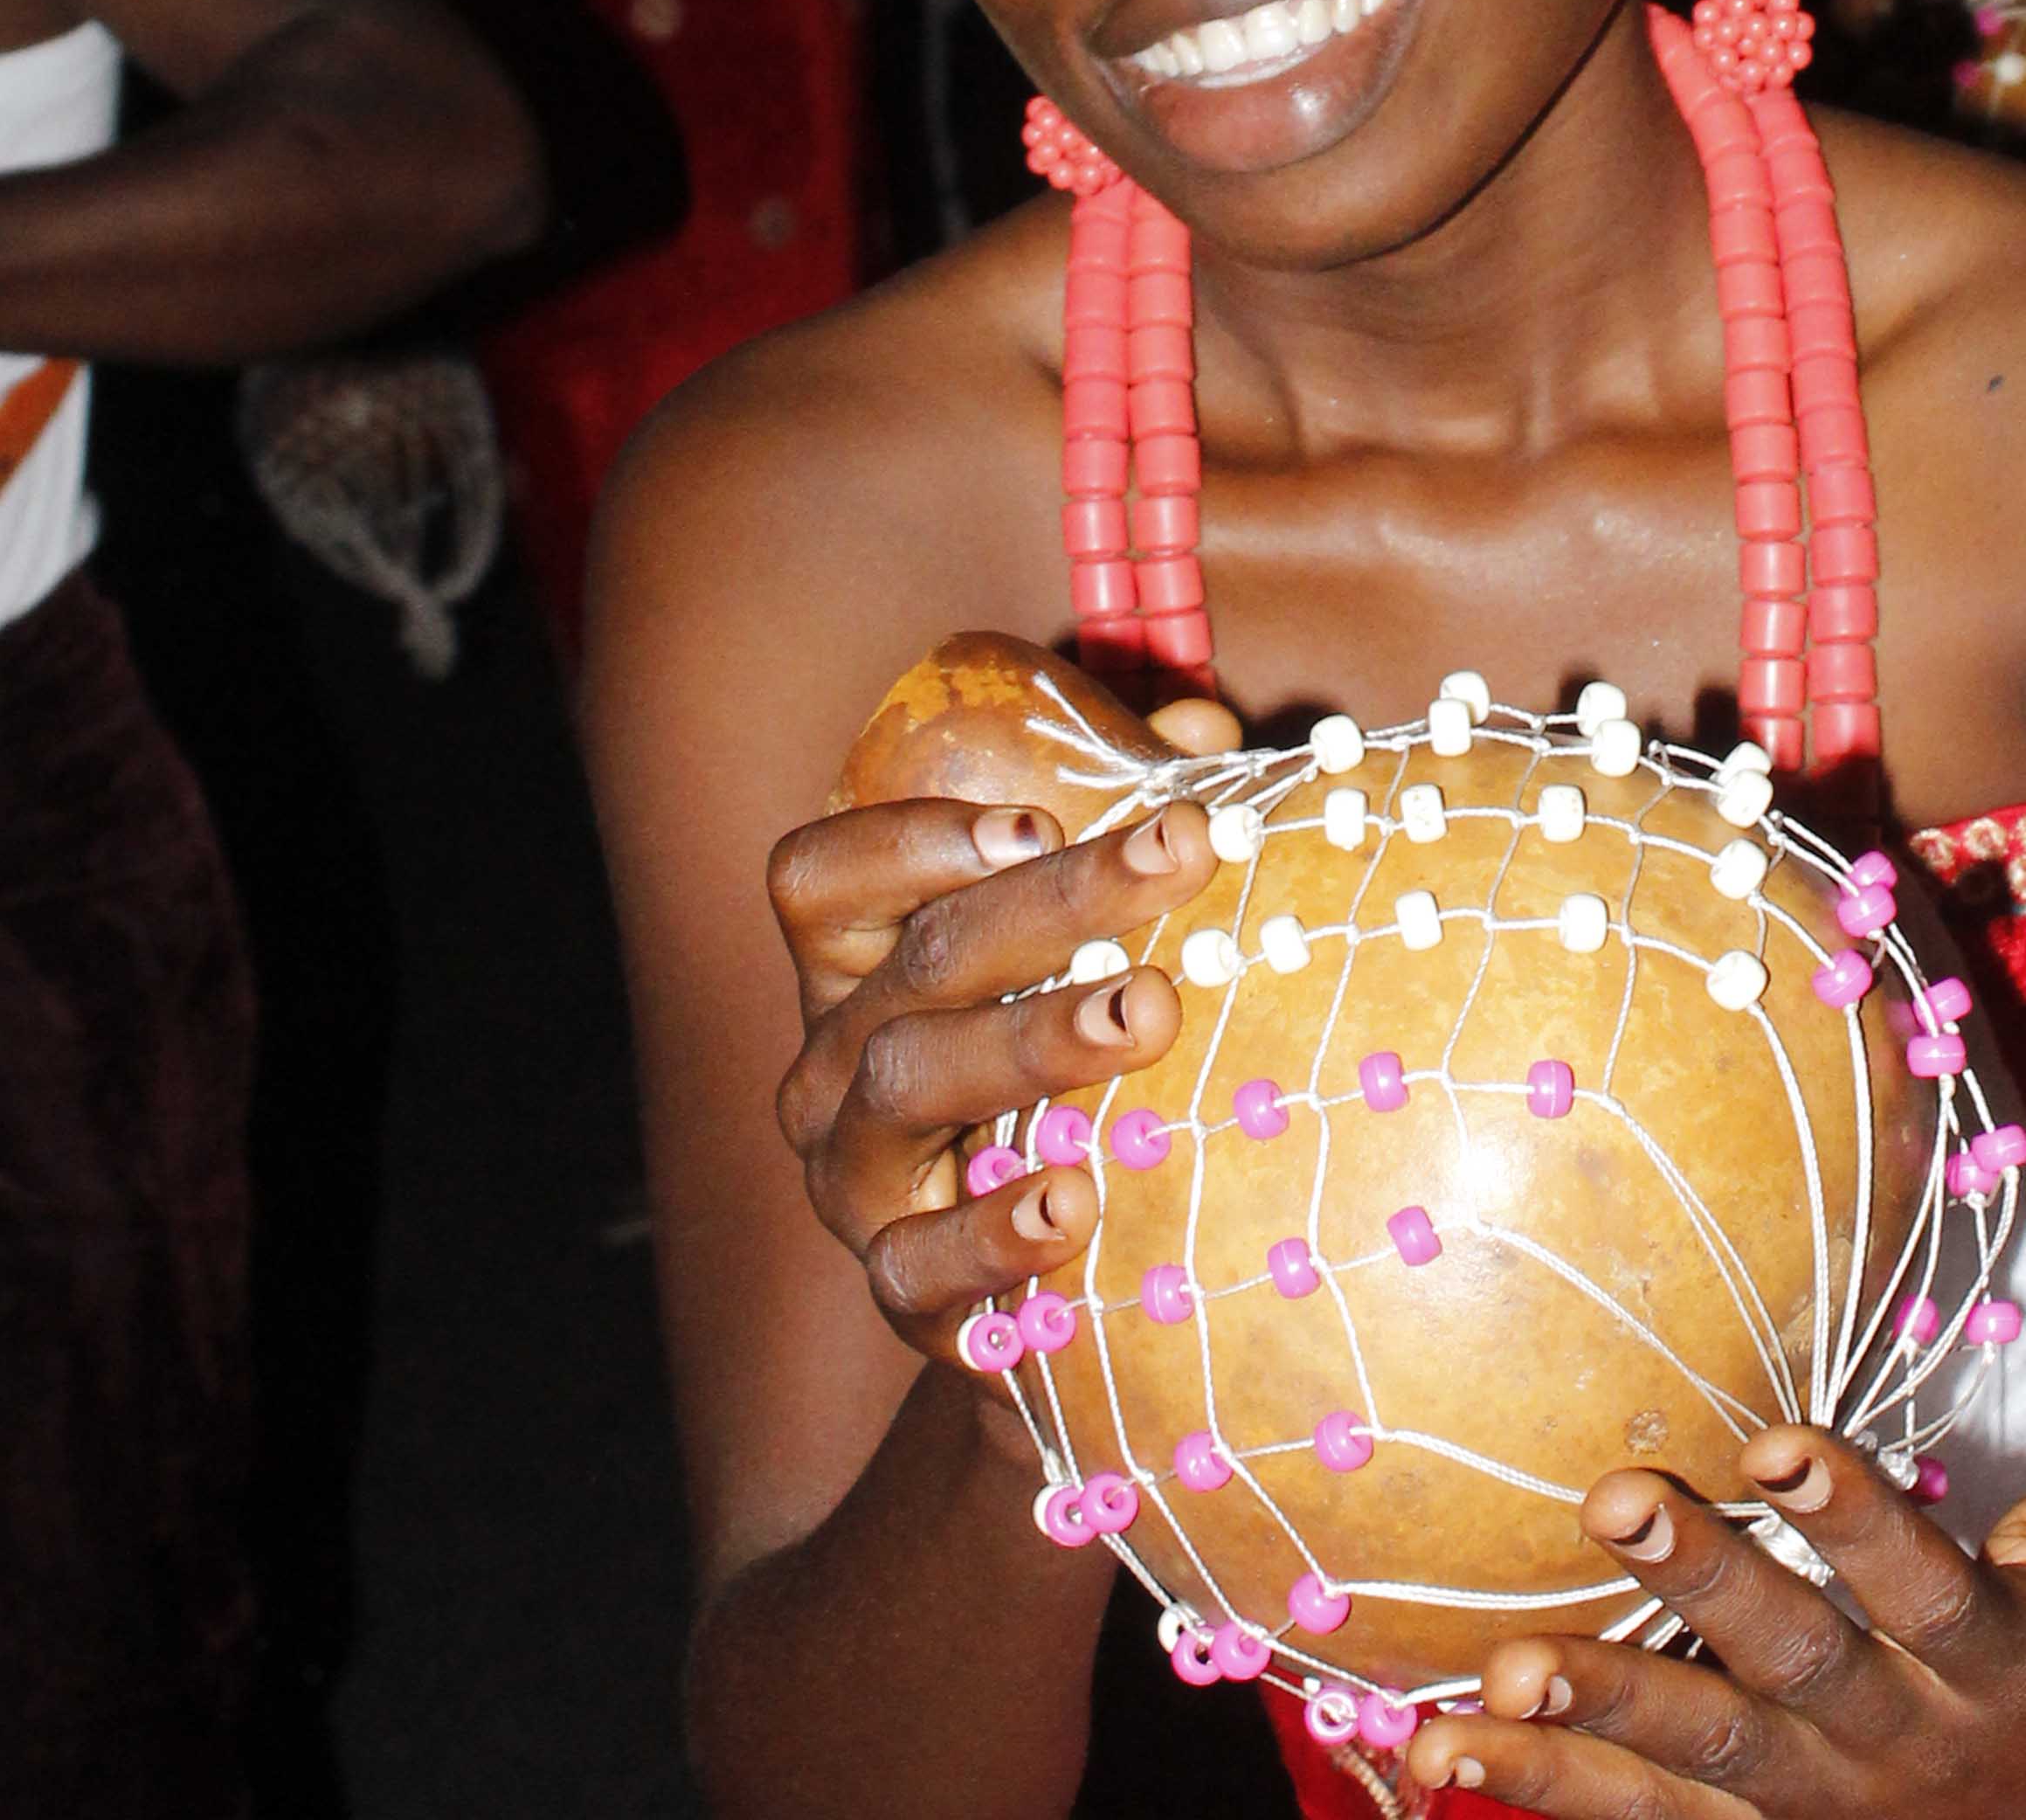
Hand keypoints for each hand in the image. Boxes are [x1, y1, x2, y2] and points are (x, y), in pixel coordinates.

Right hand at [761, 785, 1215, 1367]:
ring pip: (909, 1085)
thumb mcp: (1087, 951)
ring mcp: (856, 1184)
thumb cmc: (1069, 1078)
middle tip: (1182, 853)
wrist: (1050, 1287)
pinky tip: (1073, 1204)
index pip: (820, 881)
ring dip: (1033, 1036)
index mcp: (861, 972)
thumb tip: (1205, 729)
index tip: (1038, 817)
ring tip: (1148, 1010)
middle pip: (915, 963)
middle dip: (1054, 901)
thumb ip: (1131, 830)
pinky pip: (920, 1266)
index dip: (912, 840)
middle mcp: (834, 1067)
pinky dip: (993, 1236)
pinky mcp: (903, 1295)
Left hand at [1404, 1344, 2025, 1819]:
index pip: (1924, 1589)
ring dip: (1602, 1720)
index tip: (1780, 1437)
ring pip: (1706, 1768)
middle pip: (1797, 1673)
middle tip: (1613, 1502)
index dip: (1857, 1520)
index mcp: (1994, 1662)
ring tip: (1496, 1673)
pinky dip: (1544, 1794)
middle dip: (1705, 1593)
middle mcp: (1902, 1747)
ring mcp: (1820, 1810)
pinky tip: (1438, 1753)